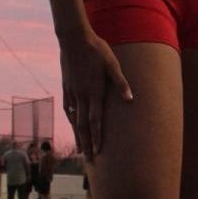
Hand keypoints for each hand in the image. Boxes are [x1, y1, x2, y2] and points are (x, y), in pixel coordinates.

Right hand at [58, 30, 131, 158]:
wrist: (73, 39)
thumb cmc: (97, 50)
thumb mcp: (112, 64)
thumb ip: (120, 83)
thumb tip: (130, 99)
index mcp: (94, 92)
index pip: (96, 120)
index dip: (97, 137)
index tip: (98, 151)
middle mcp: (81, 96)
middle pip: (83, 125)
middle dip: (87, 143)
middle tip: (89, 159)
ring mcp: (72, 91)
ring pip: (74, 118)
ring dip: (78, 134)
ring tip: (80, 148)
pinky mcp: (66, 86)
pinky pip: (67, 106)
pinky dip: (70, 118)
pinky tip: (72, 122)